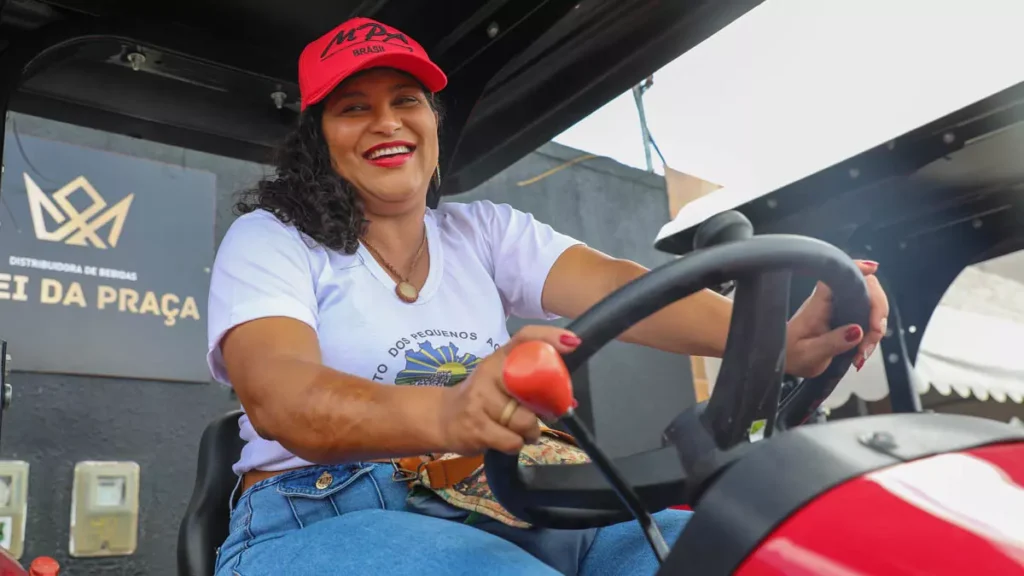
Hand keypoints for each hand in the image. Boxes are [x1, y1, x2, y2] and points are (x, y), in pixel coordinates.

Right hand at [438, 326, 581, 455]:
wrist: (442, 418)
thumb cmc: (482, 398)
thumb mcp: (500, 380)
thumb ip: (530, 384)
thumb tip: (571, 402)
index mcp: (498, 358)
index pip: (524, 338)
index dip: (549, 337)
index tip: (572, 342)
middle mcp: (488, 373)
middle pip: (532, 388)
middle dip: (545, 407)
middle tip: (544, 413)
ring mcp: (479, 400)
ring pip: (524, 421)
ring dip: (530, 431)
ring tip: (522, 430)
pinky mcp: (475, 427)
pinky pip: (512, 441)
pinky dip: (516, 445)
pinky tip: (508, 440)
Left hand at [785, 260, 889, 377]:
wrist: (785, 362)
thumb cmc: (791, 355)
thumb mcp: (809, 354)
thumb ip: (831, 343)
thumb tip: (857, 331)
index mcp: (818, 303)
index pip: (838, 276)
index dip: (857, 269)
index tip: (872, 269)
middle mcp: (831, 302)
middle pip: (865, 289)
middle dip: (877, 312)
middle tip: (873, 336)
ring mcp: (840, 309)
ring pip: (870, 307)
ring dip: (875, 329)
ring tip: (863, 352)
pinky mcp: (846, 320)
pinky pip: (868, 321)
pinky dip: (871, 337)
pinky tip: (861, 352)